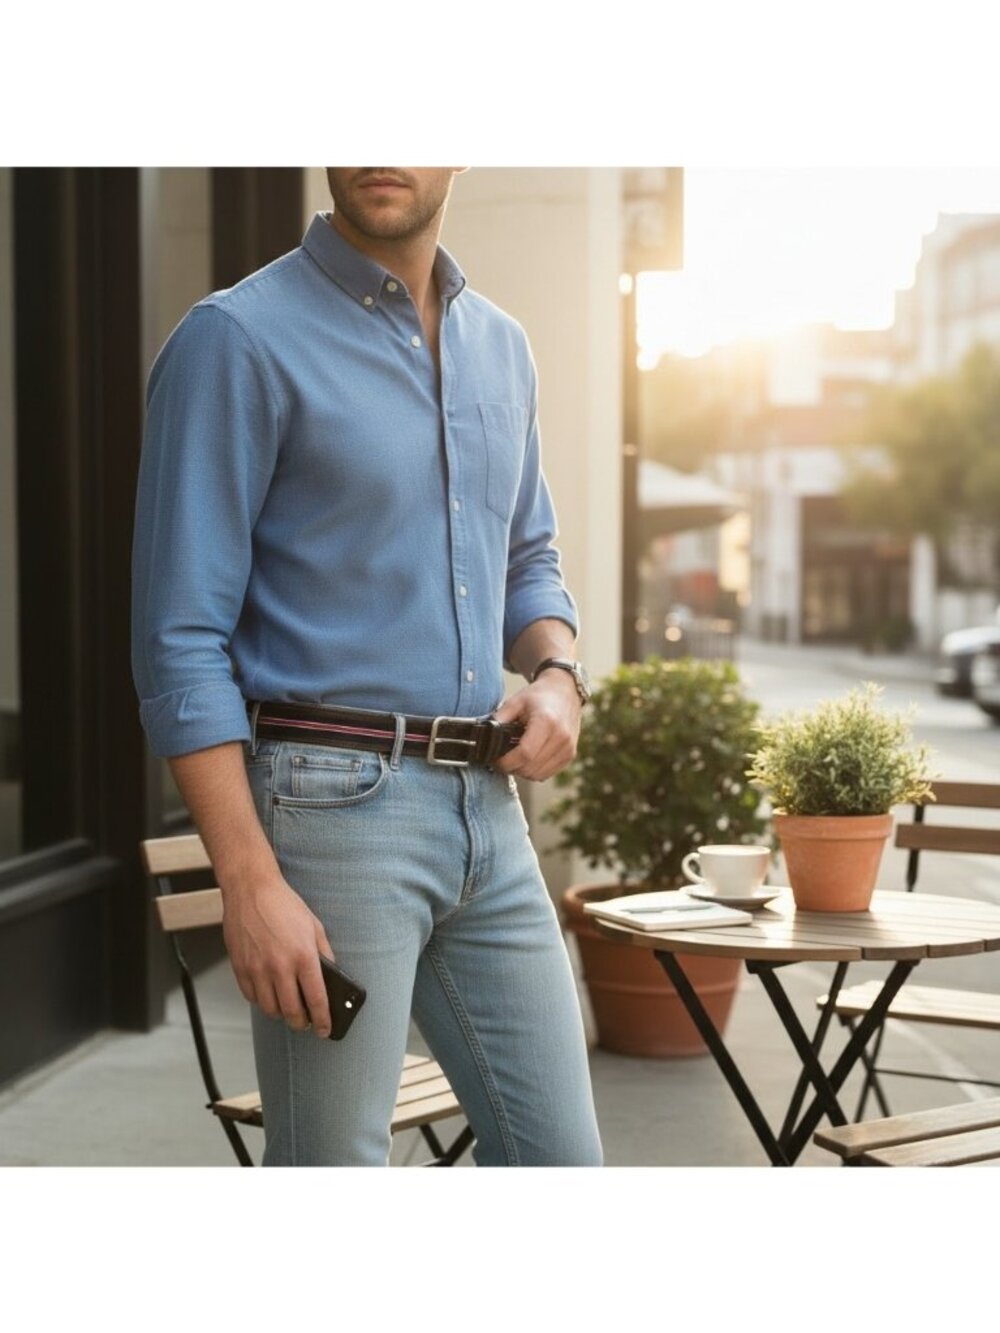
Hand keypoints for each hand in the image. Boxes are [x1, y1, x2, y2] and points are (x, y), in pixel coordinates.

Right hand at [221, 875, 335, 1038]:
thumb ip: (324, 955)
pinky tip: (269, 993)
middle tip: (306, 1023)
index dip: (323, 1020)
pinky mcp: (240, 968)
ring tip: (288, 1008)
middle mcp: (280, 967)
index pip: (316, 1000)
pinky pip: (252, 998)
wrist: (251, 890)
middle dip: (302, 1023)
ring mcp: (258, 969)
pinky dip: (262, 1001)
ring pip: (270, 1009)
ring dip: (281, 1014)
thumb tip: (330, 980)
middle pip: (292, 1012)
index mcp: (304, 956)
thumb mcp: (314, 927)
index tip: (324, 1030)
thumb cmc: (284, 906)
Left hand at [493, 669, 582, 781]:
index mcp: (547, 722)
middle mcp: (561, 737)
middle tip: (502, 759)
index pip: (525, 754)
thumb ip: (499, 719)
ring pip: (538, 775)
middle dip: (512, 768)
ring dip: (522, 771)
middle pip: (530, 768)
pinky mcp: (570, 755)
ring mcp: (568, 748)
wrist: (565, 691)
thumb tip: (483, 736)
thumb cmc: (539, 696)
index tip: (496, 760)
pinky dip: (534, 771)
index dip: (506, 762)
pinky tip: (528, 758)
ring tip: (514, 758)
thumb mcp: (515, 701)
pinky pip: (547, 774)